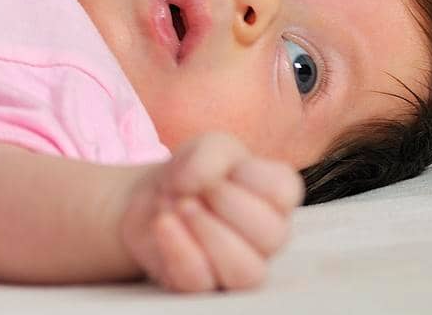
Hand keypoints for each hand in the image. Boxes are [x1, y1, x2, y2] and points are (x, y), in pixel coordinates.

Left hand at [120, 132, 303, 291]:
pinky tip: (164, 224)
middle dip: (226, 203)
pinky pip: (201, 282)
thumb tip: (202, 184)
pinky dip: (179, 249)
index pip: (284, 192)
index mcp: (273, 200)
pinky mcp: (201, 284)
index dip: (248, 176)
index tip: (222, 169)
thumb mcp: (205, 147)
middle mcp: (264, 239)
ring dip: (208, 232)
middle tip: (193, 189)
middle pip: (273, 235)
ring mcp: (236, 266)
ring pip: (248, 272)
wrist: (147, 199)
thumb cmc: (191, 174)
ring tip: (180, 206)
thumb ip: (212, 154)